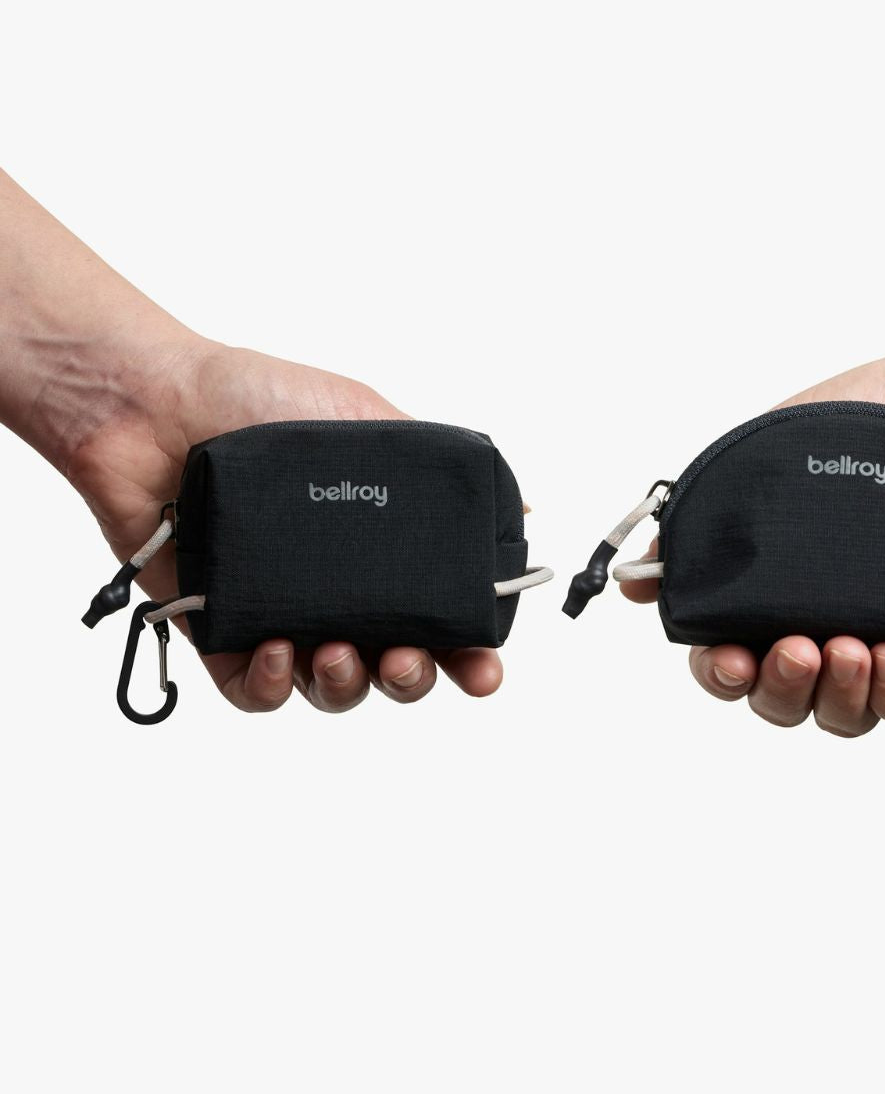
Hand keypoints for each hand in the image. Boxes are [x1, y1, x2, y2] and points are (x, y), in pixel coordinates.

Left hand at [67, 338, 503, 712]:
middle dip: (411, 678)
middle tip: (404, 658)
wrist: (156, 403)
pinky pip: (255, 692)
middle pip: (395, 668)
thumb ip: (436, 470)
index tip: (483, 668)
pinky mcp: (222, 632)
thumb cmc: (259, 401)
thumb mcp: (367, 420)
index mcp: (381, 553)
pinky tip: (278, 649)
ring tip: (336, 650)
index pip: (440, 619)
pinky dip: (273, 686)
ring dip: (345, 684)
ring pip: (331, 688)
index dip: (469, 654)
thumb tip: (519, 505)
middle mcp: (339, 592)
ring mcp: (282, 614)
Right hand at [621, 342, 884, 733]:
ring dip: (836, 696)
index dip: (719, 672)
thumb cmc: (860, 420)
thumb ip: (698, 521)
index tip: (726, 654)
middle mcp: (820, 624)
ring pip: (843, 713)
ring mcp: (882, 636)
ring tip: (847, 649)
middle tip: (794, 648)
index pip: (730, 660)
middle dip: (778, 688)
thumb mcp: (761, 460)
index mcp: (770, 593)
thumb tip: (635, 582)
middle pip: (781, 700)